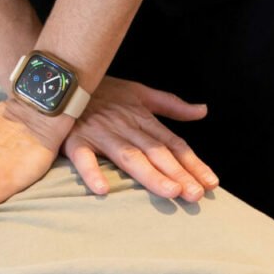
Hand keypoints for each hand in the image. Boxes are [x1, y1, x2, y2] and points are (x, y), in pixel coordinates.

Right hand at [60, 78, 217, 204]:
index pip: (173, 144)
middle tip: (196, 194)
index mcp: (141, 118)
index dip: (193, 163)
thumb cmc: (102, 89)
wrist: (62, 79)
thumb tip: (202, 111)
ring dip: (151, 174)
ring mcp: (100, 133)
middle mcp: (125, 126)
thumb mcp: (139, 92)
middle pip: (157, 152)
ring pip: (130, 156)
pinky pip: (83, 157)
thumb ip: (171, 105)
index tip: (212, 183)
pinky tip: (103, 190)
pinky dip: (92, 172)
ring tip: (170, 192)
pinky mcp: (74, 140)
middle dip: (179, 173)